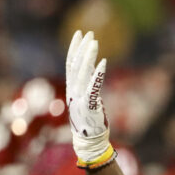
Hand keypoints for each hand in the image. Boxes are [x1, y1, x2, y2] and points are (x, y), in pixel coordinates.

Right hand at [66, 30, 110, 163]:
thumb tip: (94, 65)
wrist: (89, 140)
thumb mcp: (88, 97)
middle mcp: (73, 91)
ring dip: (88, 56)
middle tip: (89, 33)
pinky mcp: (89, 105)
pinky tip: (104, 63)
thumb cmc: (90, 120)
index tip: (80, 34)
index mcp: (72, 88)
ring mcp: (80, 98)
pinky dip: (98, 74)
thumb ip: (89, 82)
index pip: (70, 63)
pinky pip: (93, 86)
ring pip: (82, 72)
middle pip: (75, 64)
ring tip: (95, 42)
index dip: (75, 48)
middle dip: (82, 47)